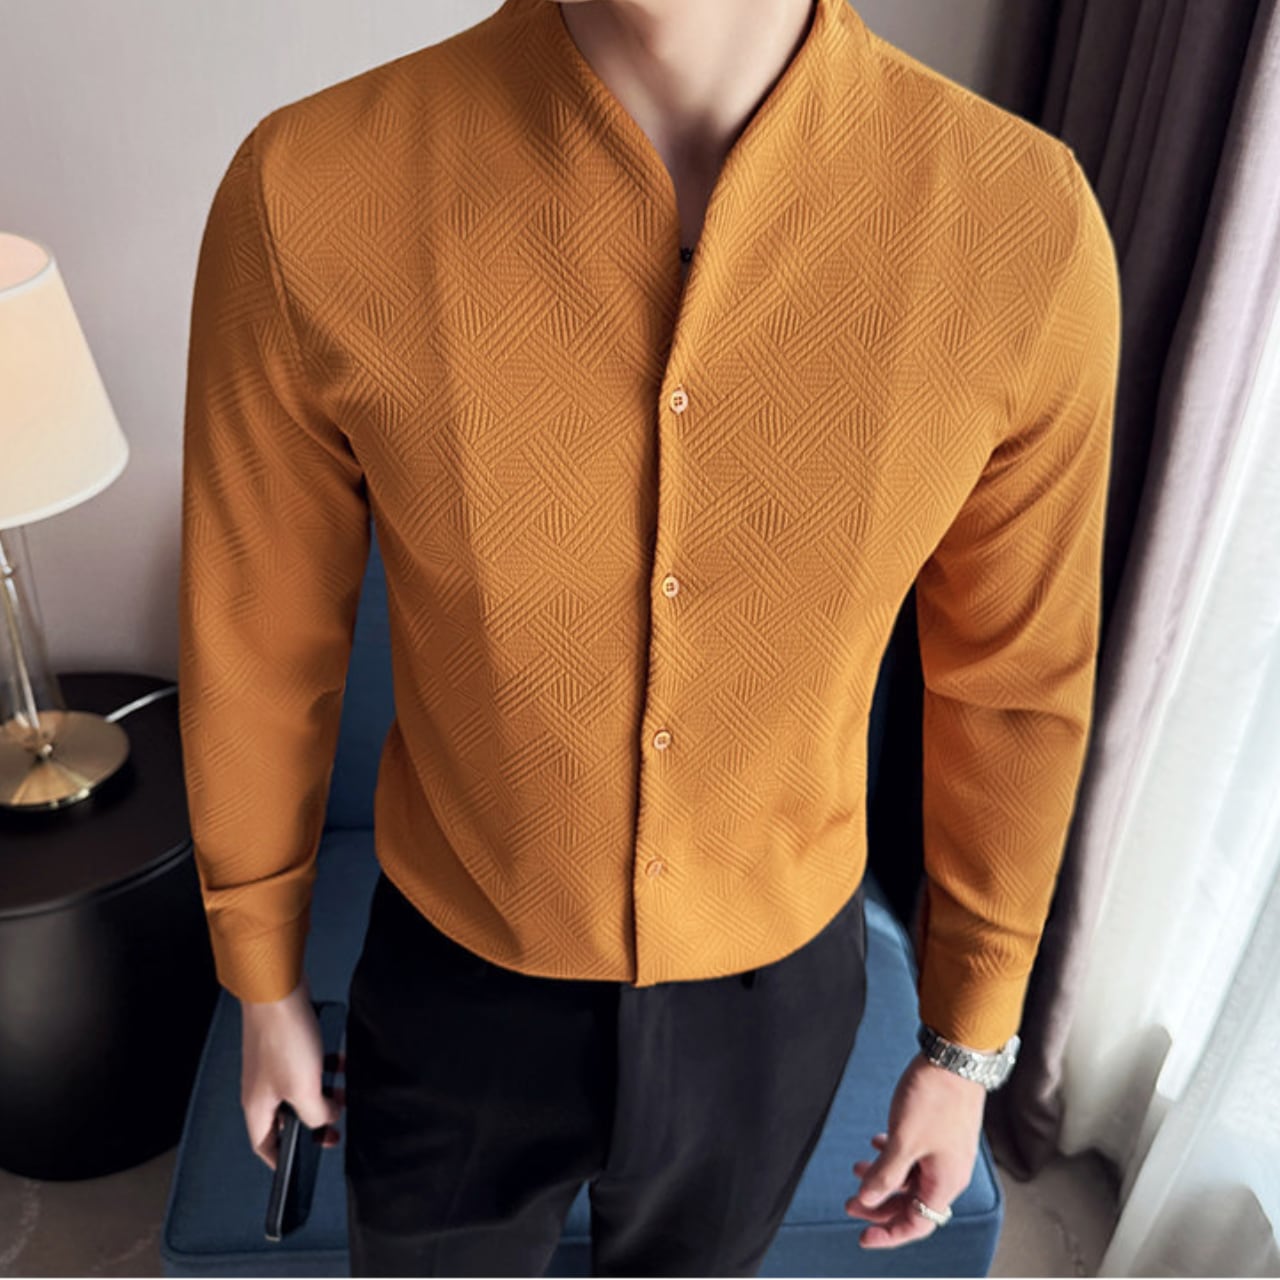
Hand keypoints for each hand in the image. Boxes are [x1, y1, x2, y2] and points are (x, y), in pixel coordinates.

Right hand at [239, 975, 346, 1170]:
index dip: (281, 1160)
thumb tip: (326, 1120)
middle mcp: (261, 1088)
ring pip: (299, 1090)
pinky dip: (323, 1068)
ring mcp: (272, 1064)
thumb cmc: (283, 1039)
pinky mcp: (286, 1044)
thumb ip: (315, 1114)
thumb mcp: (303, 1089)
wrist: (277, 990)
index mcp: (257, 1107)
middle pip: (285, 1118)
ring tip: (343, 1092)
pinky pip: (307, 1065)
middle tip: (335, 1125)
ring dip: (322, 1093)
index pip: (264, 1146)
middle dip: (312, 1123)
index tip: (301, 1165)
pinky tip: (339, 1062)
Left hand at [844, 1053, 984, 1248]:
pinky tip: (876, 1141)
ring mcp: (947, 1152)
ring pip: (911, 1177)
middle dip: (879, 1205)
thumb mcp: (903, 1141)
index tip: (862, 1237)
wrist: (956, 1058)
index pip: (917, 1224)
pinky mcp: (942, 1132)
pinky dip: (894, 1155)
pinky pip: (915, 1155)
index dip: (888, 1233)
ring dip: (884, 1177)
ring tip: (856, 1168)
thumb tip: (867, 1202)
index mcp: (945, 1182)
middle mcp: (949, 1172)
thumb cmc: (933, 1099)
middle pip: (912, 1203)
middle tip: (849, 1203)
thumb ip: (885, 1175)